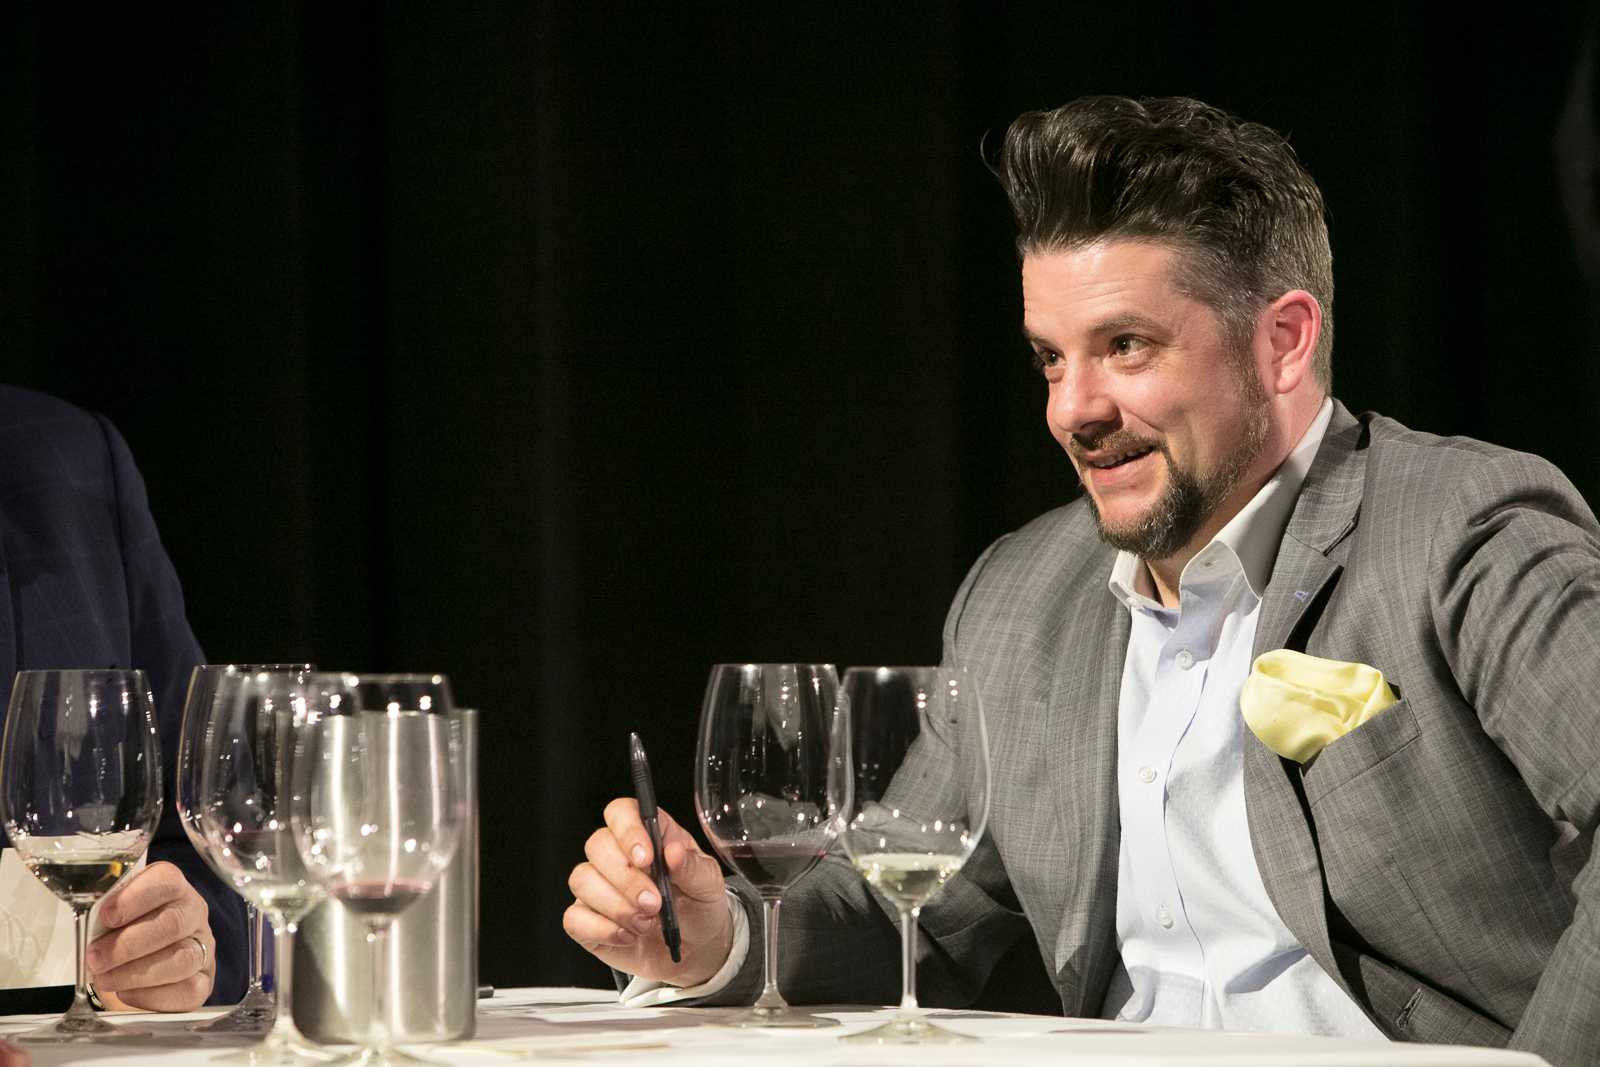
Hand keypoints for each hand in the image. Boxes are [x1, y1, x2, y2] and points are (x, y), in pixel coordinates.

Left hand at [86, 861, 214, 1010]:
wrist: (136, 966)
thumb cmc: (123, 935)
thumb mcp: (113, 916)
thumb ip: (104, 912)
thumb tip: (85, 918)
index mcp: (174, 889)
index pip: (166, 881)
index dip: (136, 898)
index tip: (106, 917)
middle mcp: (193, 914)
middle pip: (174, 924)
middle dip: (128, 945)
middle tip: (96, 959)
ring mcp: (203, 948)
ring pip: (183, 959)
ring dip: (136, 973)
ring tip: (106, 979)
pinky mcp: (203, 982)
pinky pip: (188, 991)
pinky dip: (151, 995)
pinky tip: (128, 993)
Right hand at [565, 798, 732, 985]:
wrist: (696, 947)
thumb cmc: (699, 905)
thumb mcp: (708, 884)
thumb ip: (692, 867)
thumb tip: (674, 851)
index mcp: (648, 835)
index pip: (622, 812)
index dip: (628, 831)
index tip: (645, 858)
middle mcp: (618, 854)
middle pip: (597, 845)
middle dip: (626, 879)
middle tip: (654, 903)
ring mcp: (598, 886)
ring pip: (582, 880)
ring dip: (616, 906)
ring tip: (646, 923)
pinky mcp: (587, 918)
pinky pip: (575, 917)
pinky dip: (602, 930)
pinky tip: (627, 936)